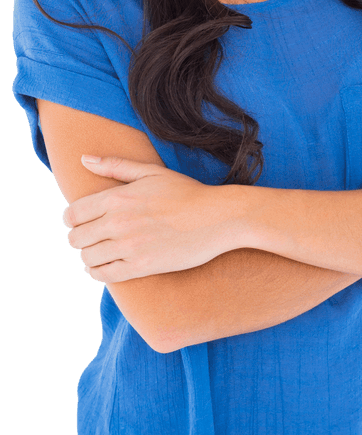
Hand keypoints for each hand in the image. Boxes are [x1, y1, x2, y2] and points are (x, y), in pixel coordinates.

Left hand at [61, 155, 239, 282]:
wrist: (217, 218)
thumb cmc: (186, 192)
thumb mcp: (151, 172)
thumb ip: (115, 166)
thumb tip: (84, 159)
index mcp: (117, 197)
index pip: (73, 214)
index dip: (72, 219)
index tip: (79, 221)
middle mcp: (118, 222)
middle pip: (76, 238)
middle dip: (78, 238)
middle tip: (88, 237)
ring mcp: (129, 247)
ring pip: (88, 257)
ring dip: (88, 255)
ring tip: (96, 251)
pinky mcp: (141, 267)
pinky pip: (105, 275)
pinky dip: (96, 272)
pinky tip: (99, 267)